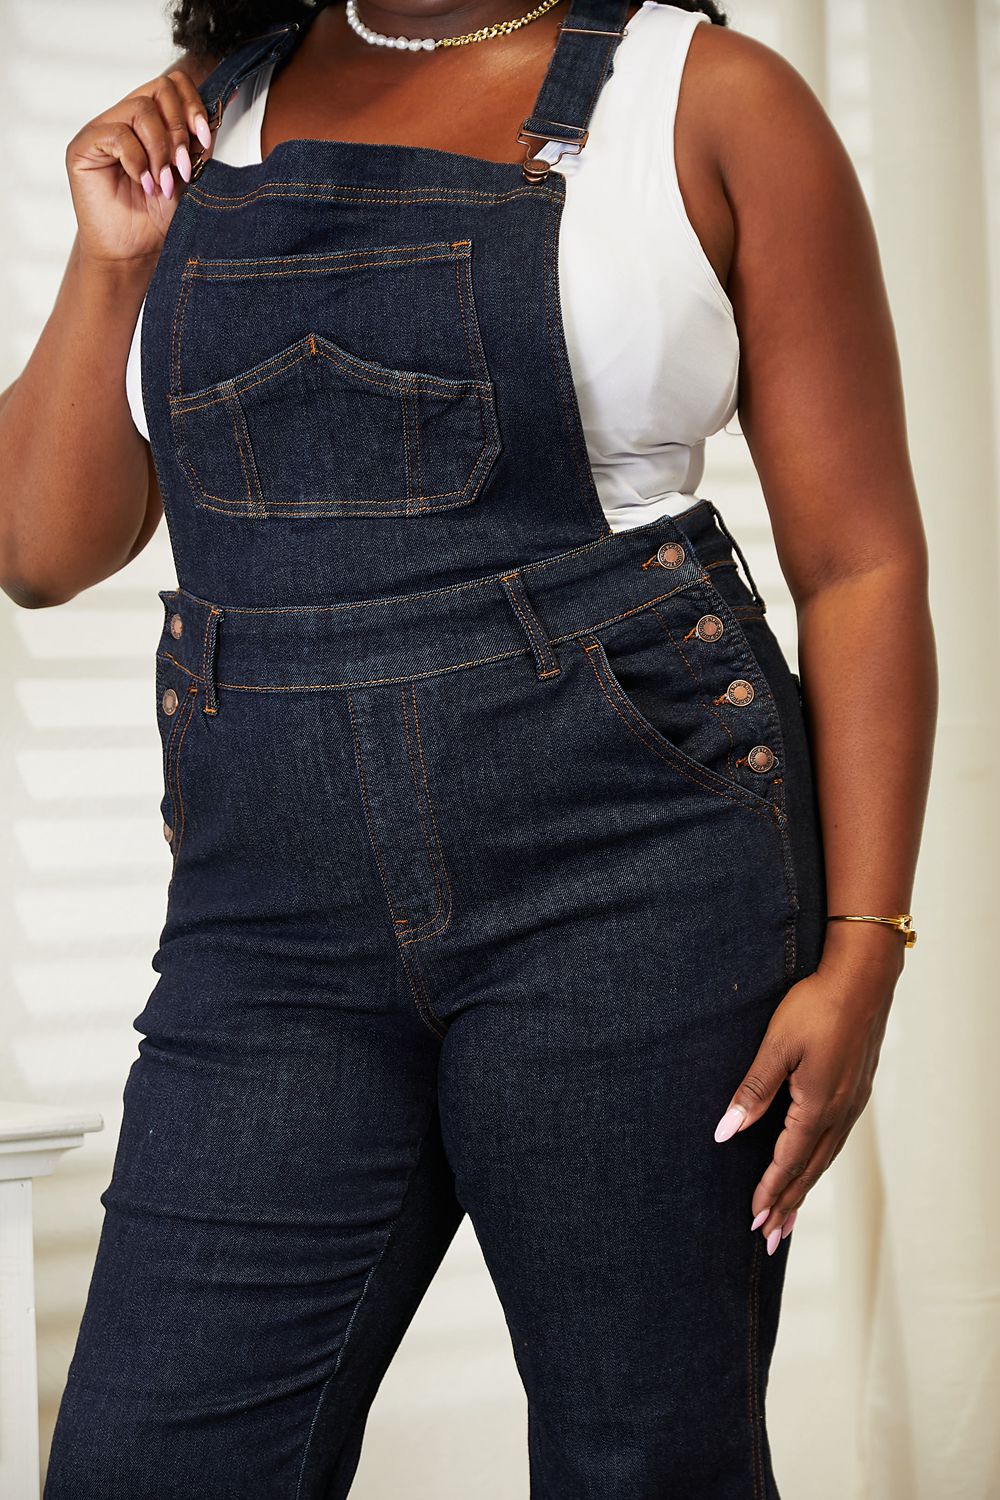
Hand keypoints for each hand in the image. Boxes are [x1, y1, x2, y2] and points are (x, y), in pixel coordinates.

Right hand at [65, 66, 223, 268]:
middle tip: (183, 169)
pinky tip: (144, 185)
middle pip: (160, 88)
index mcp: (153, 121)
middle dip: (179, 130)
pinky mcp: (84, 146)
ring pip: (142, 110)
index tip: (204, 140)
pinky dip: (138, 161)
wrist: (134, 253)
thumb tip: (220, 110)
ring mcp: (104, 129)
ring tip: (163, 184)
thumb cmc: (158, 218)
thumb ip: (198, 144)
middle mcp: (127, 118)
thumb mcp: (189, 176)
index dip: (193, 106)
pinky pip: (117, 134)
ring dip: (160, 150)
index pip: (174, 84)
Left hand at [712, 925, 905, 1251]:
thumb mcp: (776, 1046)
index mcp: (817, 1106)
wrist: (863, 978)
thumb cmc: (816, 1006)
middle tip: (770, 1237)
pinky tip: (813, 1165)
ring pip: (825, 1158)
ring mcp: (851, 1102)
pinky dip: (820, 1163)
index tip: (753, 1220)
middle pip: (810, 1170)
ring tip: (789, 1216)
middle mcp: (839, 1112)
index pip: (789, 1162)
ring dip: (804, 1188)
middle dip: (788, 1205)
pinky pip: (835, 1140)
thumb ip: (753, 1092)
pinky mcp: (855, 1089)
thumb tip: (726, 1132)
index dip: (769, 1192)